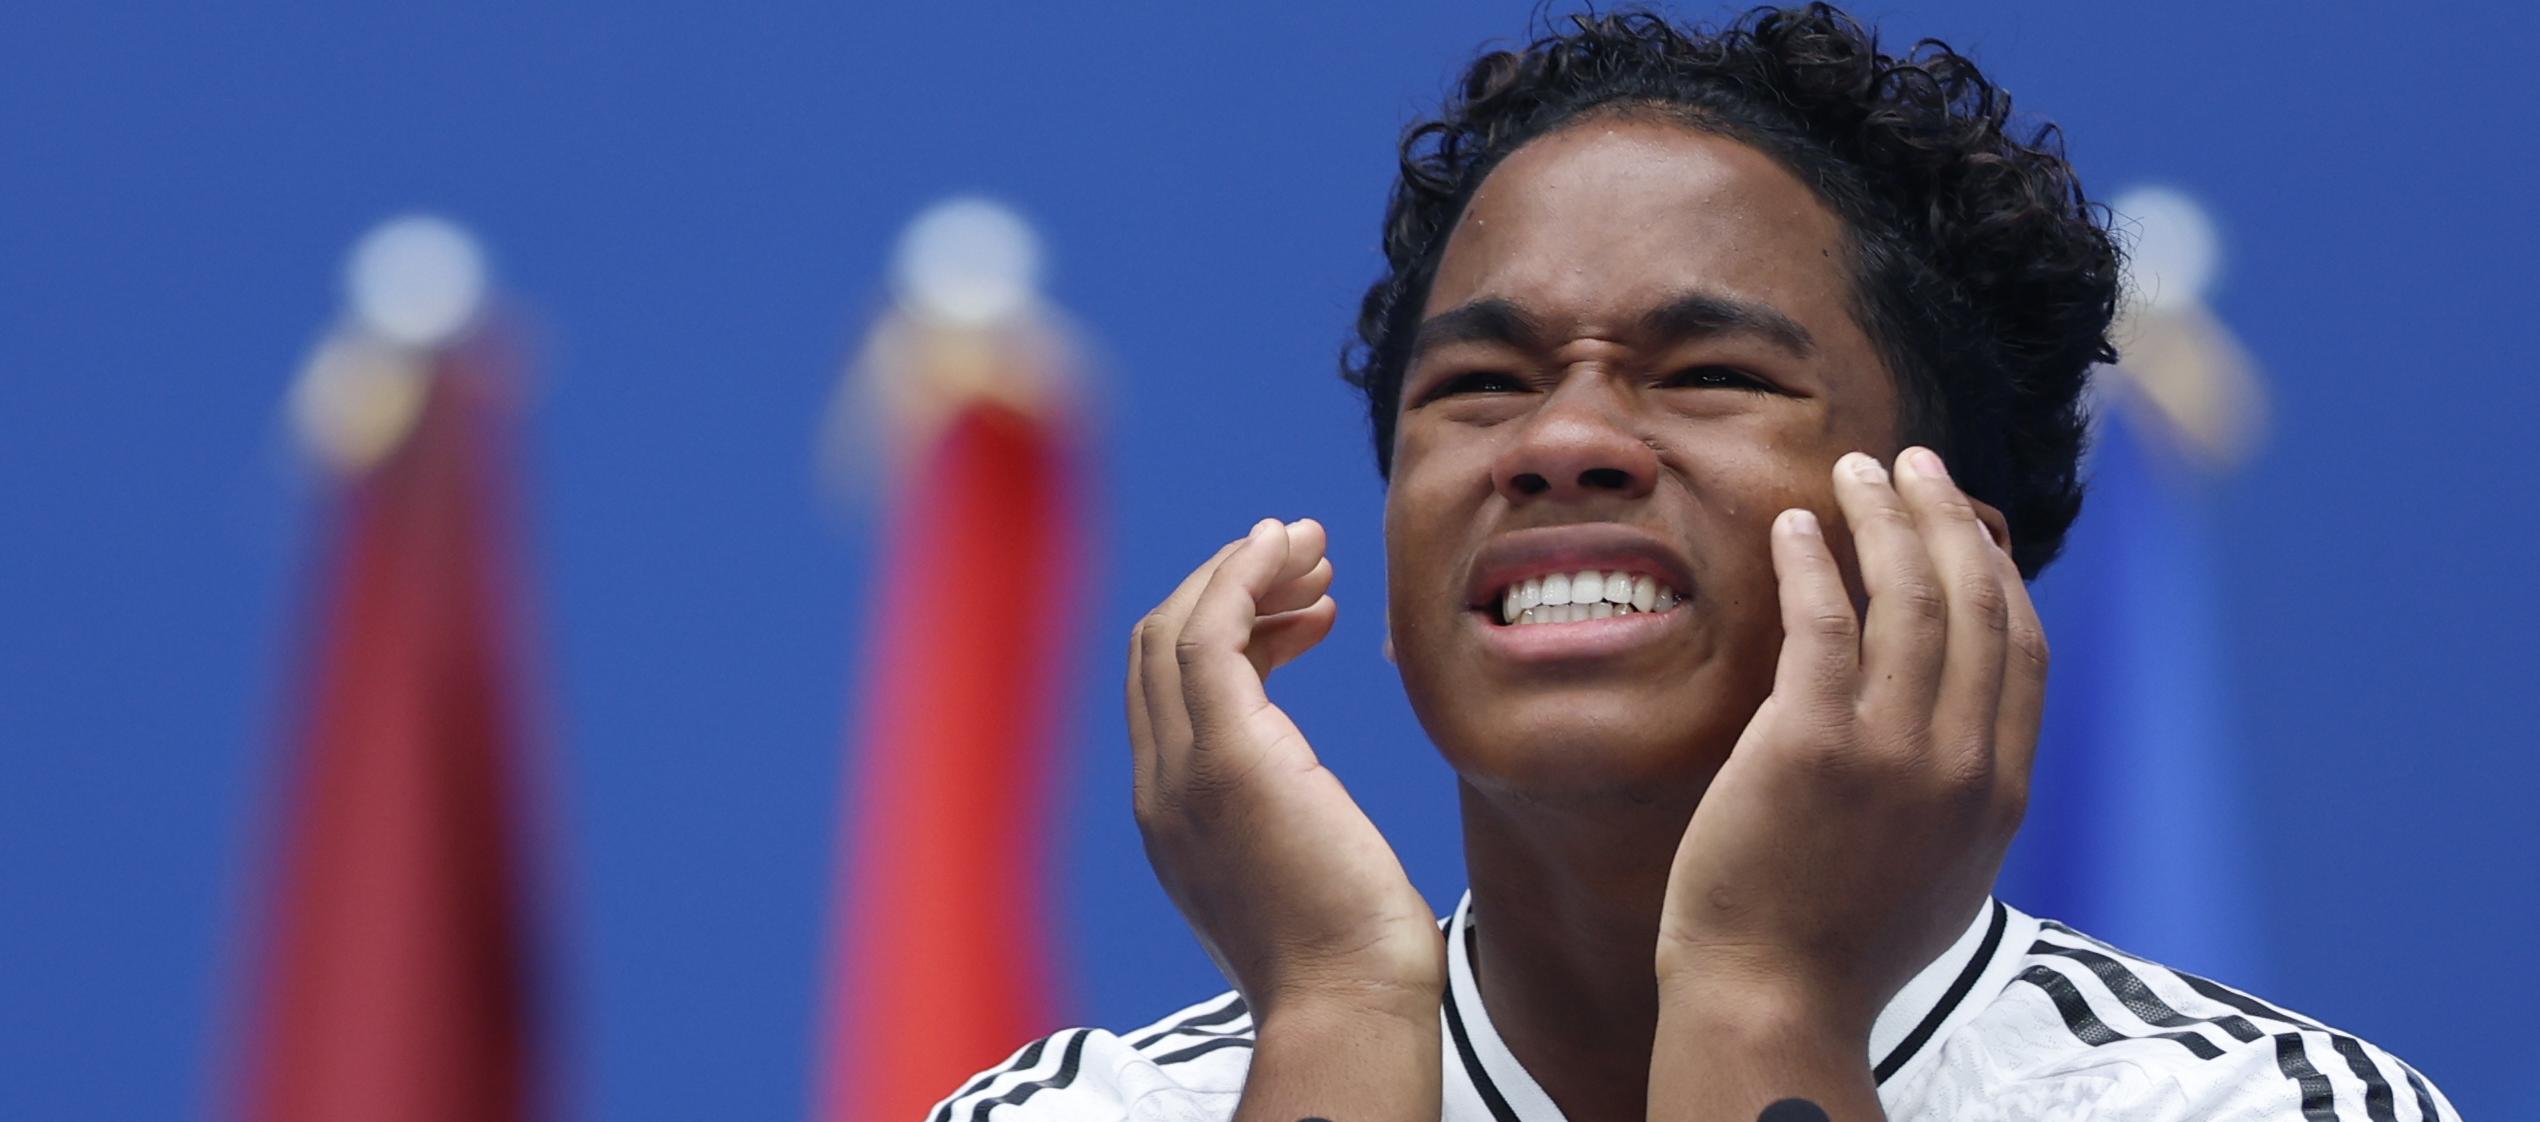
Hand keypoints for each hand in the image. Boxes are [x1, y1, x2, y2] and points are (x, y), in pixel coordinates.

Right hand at [1130, 518, 1446, 1023]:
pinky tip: (1289, 550)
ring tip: (1313, 548)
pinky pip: (1210, 634)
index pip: (1166, 691)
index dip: (1227, 629)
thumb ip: (1281, 816)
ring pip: (1176, 628)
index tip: (1304, 609)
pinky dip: (1241, 576)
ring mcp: (1181, 773)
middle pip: (1157, 647)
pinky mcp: (1227, 758)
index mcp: (1173, 815)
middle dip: (1228, 585)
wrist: (1351, 1003)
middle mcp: (1159, 789)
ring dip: (1242, 571)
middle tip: (1308, 559)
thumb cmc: (1352, 954)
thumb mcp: (1301, 867)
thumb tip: (1306, 788)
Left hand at [1655, 448, 2043, 1036]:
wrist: (1773, 1000)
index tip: (1970, 525)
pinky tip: (1796, 526)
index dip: (1999, 572)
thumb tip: (1965, 740)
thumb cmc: (1838, 947)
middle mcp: (1962, 763)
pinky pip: (1823, 622)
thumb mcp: (1941, 876)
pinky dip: (1814, 561)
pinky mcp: (1811, 744)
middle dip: (1948, 517)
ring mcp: (1892, 752)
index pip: (2023, 650)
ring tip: (1856, 469)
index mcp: (2001, 792)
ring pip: (1908, 597)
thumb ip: (1962, 799)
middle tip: (1912, 462)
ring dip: (1885, 516)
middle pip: (1976, 603)